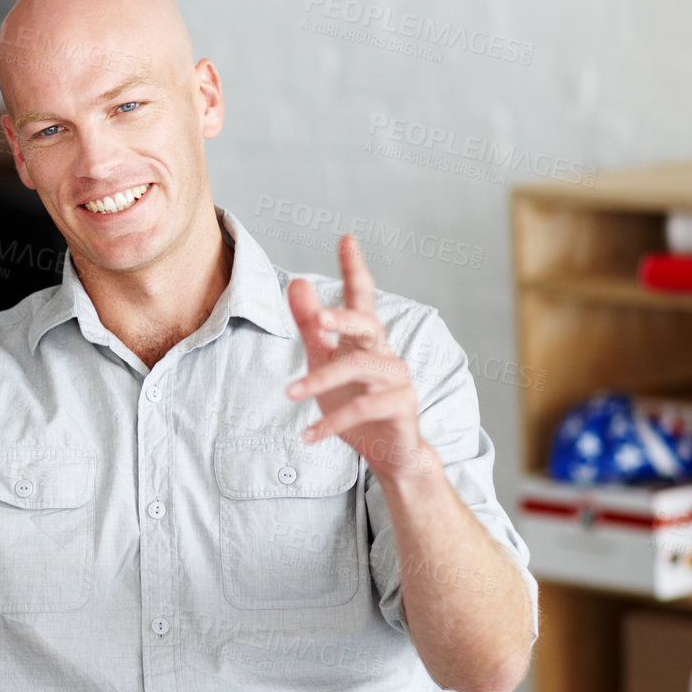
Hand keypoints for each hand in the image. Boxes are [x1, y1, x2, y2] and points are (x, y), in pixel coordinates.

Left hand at [285, 236, 429, 480]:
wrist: (388, 452)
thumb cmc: (354, 402)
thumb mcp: (324, 360)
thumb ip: (311, 326)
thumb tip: (296, 282)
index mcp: (365, 339)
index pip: (363, 297)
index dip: (355, 269)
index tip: (346, 239)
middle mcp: (385, 353)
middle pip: (367, 324)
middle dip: (343, 318)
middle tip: (318, 318)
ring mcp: (398, 379)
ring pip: (358, 369)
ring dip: (319, 381)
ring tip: (289, 394)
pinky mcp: (402, 407)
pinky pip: (363, 408)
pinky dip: (332, 423)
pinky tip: (308, 434)